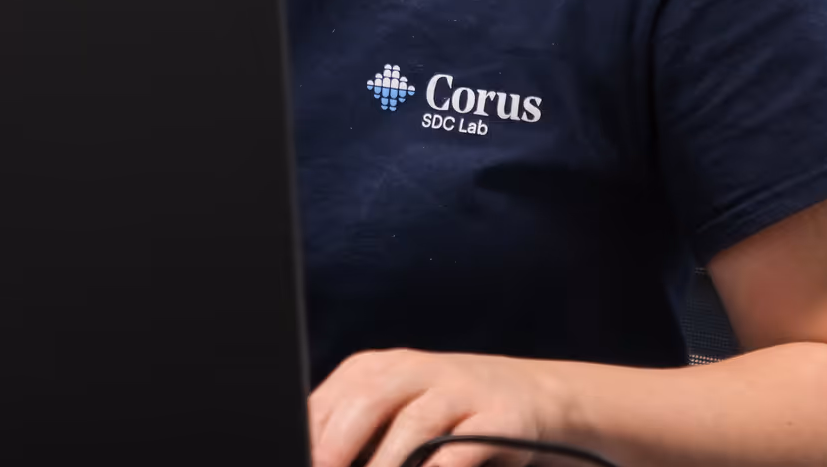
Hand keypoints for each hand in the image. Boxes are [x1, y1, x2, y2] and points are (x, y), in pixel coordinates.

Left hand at [309, 349, 578, 466]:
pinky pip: (463, 449)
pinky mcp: (497, 417)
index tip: (296, 462)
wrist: (530, 395)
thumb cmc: (443, 415)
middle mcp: (414, 371)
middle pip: (366, 403)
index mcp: (375, 369)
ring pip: (413, 426)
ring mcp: (459, 390)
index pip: (327, 402)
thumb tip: (305, 457)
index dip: (309, 440)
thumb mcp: (392, 413)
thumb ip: (350, 436)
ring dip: (386, 466)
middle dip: (337, 450)